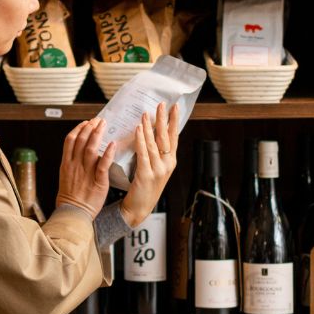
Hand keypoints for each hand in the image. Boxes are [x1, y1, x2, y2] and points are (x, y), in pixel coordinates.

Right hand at [55, 118, 114, 216]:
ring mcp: (85, 173)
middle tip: (98, 120)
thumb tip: (79, 154)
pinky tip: (113, 144)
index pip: (70, 140)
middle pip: (80, 140)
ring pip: (90, 149)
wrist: (73, 214)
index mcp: (66, 164)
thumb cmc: (71, 198)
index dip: (78, 129)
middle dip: (89, 127)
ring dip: (97, 134)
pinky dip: (108, 153)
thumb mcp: (66, 178)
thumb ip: (73, 165)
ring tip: (103, 125)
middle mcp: (75, 166)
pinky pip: (102, 164)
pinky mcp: (97, 181)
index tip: (85, 123)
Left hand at [121, 103, 180, 226]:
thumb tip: (151, 133)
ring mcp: (158, 170)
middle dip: (164, 119)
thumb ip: (155, 154)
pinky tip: (139, 129)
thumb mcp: (155, 169)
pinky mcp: (146, 175)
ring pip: (154, 143)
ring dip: (150, 126)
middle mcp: (167, 164)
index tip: (174, 107)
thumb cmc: (144, 188)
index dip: (174, 122)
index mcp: (170, 162)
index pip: (174, 137)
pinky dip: (141, 140)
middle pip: (166, 137)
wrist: (138, 209)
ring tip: (146, 113)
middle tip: (161, 104)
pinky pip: (143, 154)